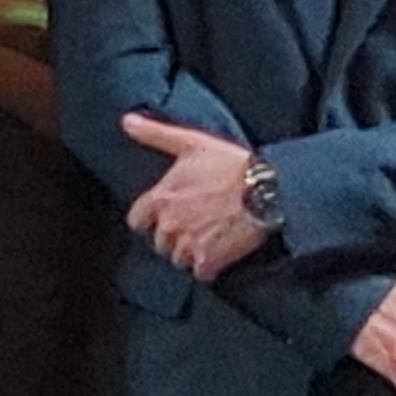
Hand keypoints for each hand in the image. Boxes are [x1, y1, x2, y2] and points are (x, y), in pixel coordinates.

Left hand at [123, 111, 270, 280]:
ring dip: (190, 253)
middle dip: (173, 236)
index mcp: (161, 198)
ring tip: (208, 238)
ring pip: (178, 259)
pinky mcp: (210, 260)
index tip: (163, 217)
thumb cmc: (231, 165)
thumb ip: (154, 134)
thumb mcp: (190, 142)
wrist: (268, 189)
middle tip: (194, 226)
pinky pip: (200, 274)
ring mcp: (189, 244)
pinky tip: (219, 254)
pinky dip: (209, 268)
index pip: (137, 220)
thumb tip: (127, 121)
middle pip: (159, 242)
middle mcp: (170, 224)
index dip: (149, 220)